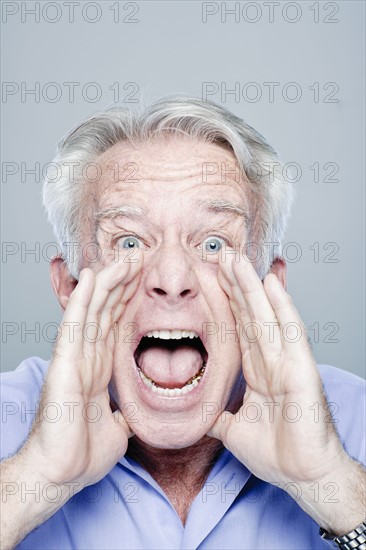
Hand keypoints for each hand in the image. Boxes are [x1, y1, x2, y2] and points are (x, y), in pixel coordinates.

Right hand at [24, 252, 142, 488]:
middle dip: (123, 283)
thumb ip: (124, 413)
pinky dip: (85, 298)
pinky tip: (93, 276)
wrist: (61, 475)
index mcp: (100, 369)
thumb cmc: (82, 454)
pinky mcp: (65, 363)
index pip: (115, 325)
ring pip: (93, 309)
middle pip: (106, 310)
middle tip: (139, 258)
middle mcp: (87, 357)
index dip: (128, 300)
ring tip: (125, 257)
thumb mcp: (117, 428)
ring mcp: (75, 357)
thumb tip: (134, 413)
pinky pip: (76, 324)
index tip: (143, 279)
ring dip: (109, 282)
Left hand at [207, 253, 364, 532]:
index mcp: (258, 371)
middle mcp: (272, 360)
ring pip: (266, 316)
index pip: (238, 329)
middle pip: (250, 315)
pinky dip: (281, 307)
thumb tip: (201, 414)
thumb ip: (219, 417)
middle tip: (221, 255)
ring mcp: (288, 361)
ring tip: (236, 259)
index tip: (211, 279)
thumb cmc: (278, 454)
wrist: (304, 477)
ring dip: (250, 286)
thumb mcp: (235, 431)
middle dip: (235, 285)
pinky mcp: (302, 369)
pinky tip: (271, 283)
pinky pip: (290, 333)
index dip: (225, 303)